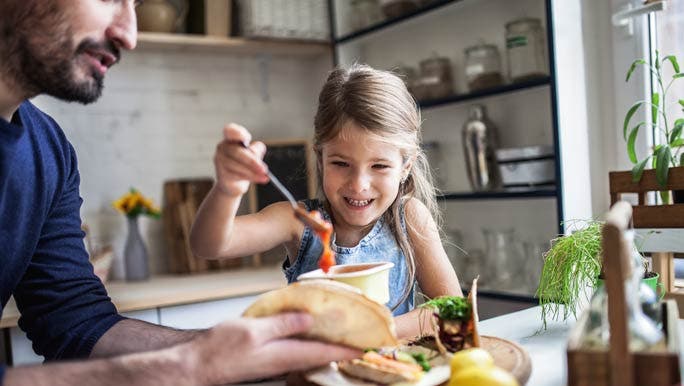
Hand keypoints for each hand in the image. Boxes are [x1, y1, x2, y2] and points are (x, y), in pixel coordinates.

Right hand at [190, 313, 361, 384]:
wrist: (197, 365)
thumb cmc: (220, 349)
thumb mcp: (253, 330)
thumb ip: (283, 324)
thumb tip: (310, 318)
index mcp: (286, 355)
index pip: (326, 352)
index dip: (349, 349)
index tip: (370, 346)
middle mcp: (285, 360)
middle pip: (322, 354)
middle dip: (344, 347)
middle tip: (363, 337)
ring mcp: (277, 361)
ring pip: (311, 352)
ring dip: (328, 343)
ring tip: (344, 332)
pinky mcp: (268, 358)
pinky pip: (297, 349)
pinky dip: (310, 340)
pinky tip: (311, 330)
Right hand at [213, 123, 268, 196]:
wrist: (234, 184)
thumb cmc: (245, 165)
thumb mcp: (254, 155)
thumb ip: (256, 150)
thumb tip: (254, 151)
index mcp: (231, 139)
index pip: (229, 130)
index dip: (237, 133)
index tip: (248, 139)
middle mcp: (222, 147)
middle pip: (236, 151)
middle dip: (252, 161)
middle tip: (265, 169)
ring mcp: (220, 161)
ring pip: (236, 165)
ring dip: (252, 172)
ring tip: (264, 176)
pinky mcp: (221, 174)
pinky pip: (236, 175)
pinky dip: (250, 177)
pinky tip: (261, 179)